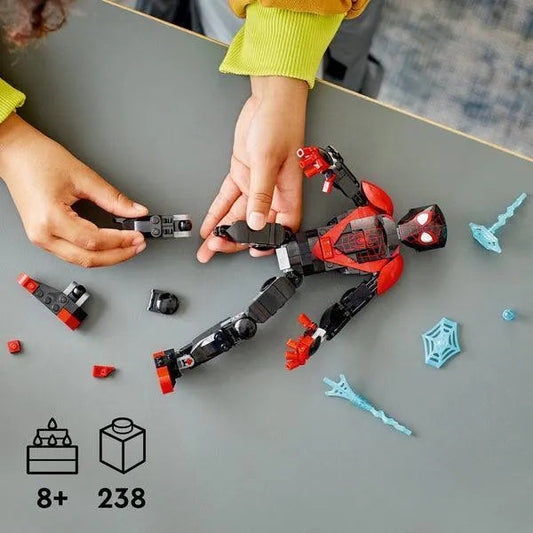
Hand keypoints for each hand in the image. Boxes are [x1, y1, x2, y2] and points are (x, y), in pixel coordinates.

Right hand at [0, 114, 147, 266]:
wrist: (15, 154)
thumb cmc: (39, 159)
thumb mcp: (83, 177)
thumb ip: (113, 198)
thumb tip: (135, 211)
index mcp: (50, 218)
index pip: (94, 241)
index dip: (120, 241)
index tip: (137, 236)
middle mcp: (42, 234)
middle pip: (87, 258)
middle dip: (117, 255)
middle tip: (138, 245)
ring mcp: (40, 239)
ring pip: (80, 260)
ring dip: (107, 257)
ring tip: (128, 246)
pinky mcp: (43, 237)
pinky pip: (72, 253)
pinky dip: (93, 252)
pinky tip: (109, 246)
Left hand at [197, 76, 307, 262]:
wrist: (269, 99)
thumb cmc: (280, 123)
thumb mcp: (268, 161)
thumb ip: (261, 194)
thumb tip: (257, 222)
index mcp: (287, 192)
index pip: (281, 227)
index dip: (268, 243)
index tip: (251, 252)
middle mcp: (272, 192)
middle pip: (255, 224)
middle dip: (236, 238)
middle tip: (217, 248)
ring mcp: (255, 183)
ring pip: (239, 214)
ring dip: (223, 230)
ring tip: (208, 246)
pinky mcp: (242, 173)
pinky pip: (228, 198)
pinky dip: (218, 212)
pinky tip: (210, 224)